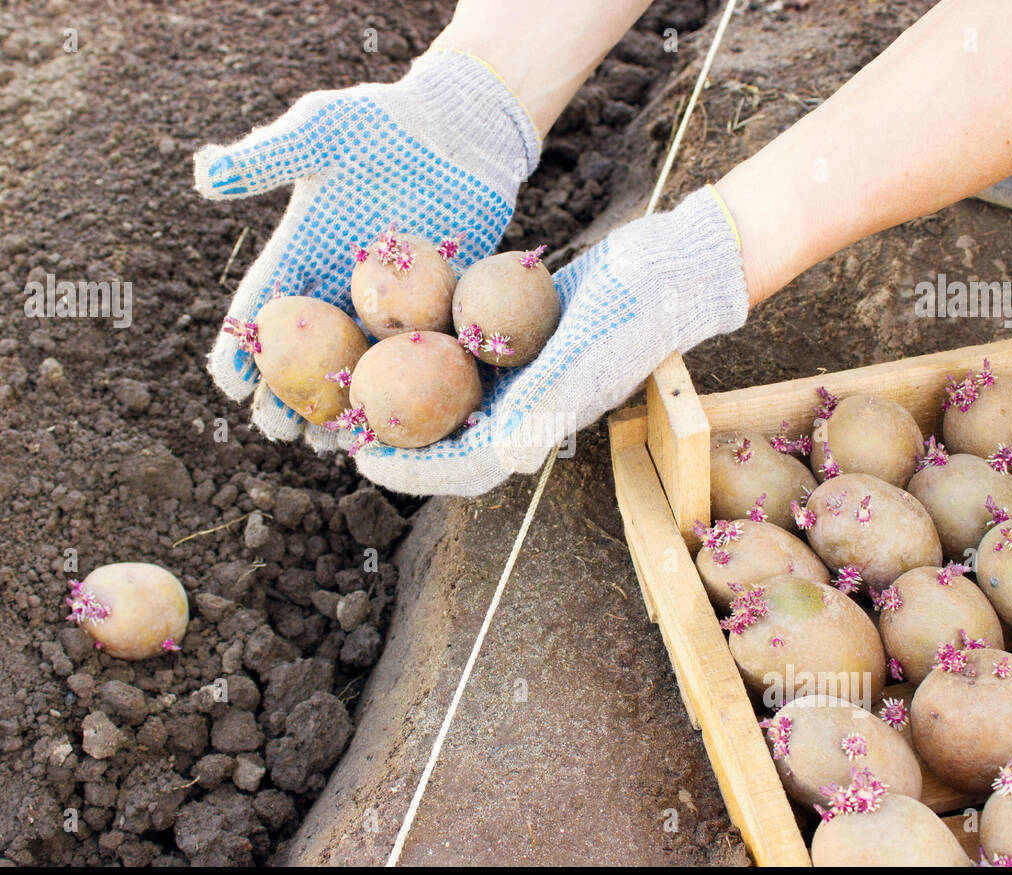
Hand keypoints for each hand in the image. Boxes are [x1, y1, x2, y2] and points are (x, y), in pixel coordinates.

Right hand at [193, 50, 539, 448]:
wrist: (460, 125)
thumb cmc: (384, 120)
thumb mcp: (320, 130)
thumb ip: (267, 157)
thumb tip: (202, 173)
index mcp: (304, 249)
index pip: (265, 304)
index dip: (243, 343)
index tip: (226, 382)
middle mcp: (341, 284)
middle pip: (307, 349)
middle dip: (286, 392)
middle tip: (274, 430)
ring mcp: (391, 301)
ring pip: (357, 364)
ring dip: (340, 404)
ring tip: (327, 444)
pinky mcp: (437, 304)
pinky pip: (415, 356)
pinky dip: (404, 391)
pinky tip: (396, 423)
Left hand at [351, 186, 750, 495]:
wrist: (669, 267)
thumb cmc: (634, 314)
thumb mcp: (587, 357)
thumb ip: (543, 404)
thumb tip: (498, 452)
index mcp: (537, 425)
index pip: (463, 466)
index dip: (411, 469)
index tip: (362, 459)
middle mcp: (523, 407)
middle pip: (445, 438)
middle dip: (395, 437)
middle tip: (342, 423)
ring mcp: (519, 373)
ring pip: (447, 397)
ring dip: (403, 394)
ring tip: (353, 379)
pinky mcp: (516, 337)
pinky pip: (460, 352)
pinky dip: (424, 347)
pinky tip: (386, 324)